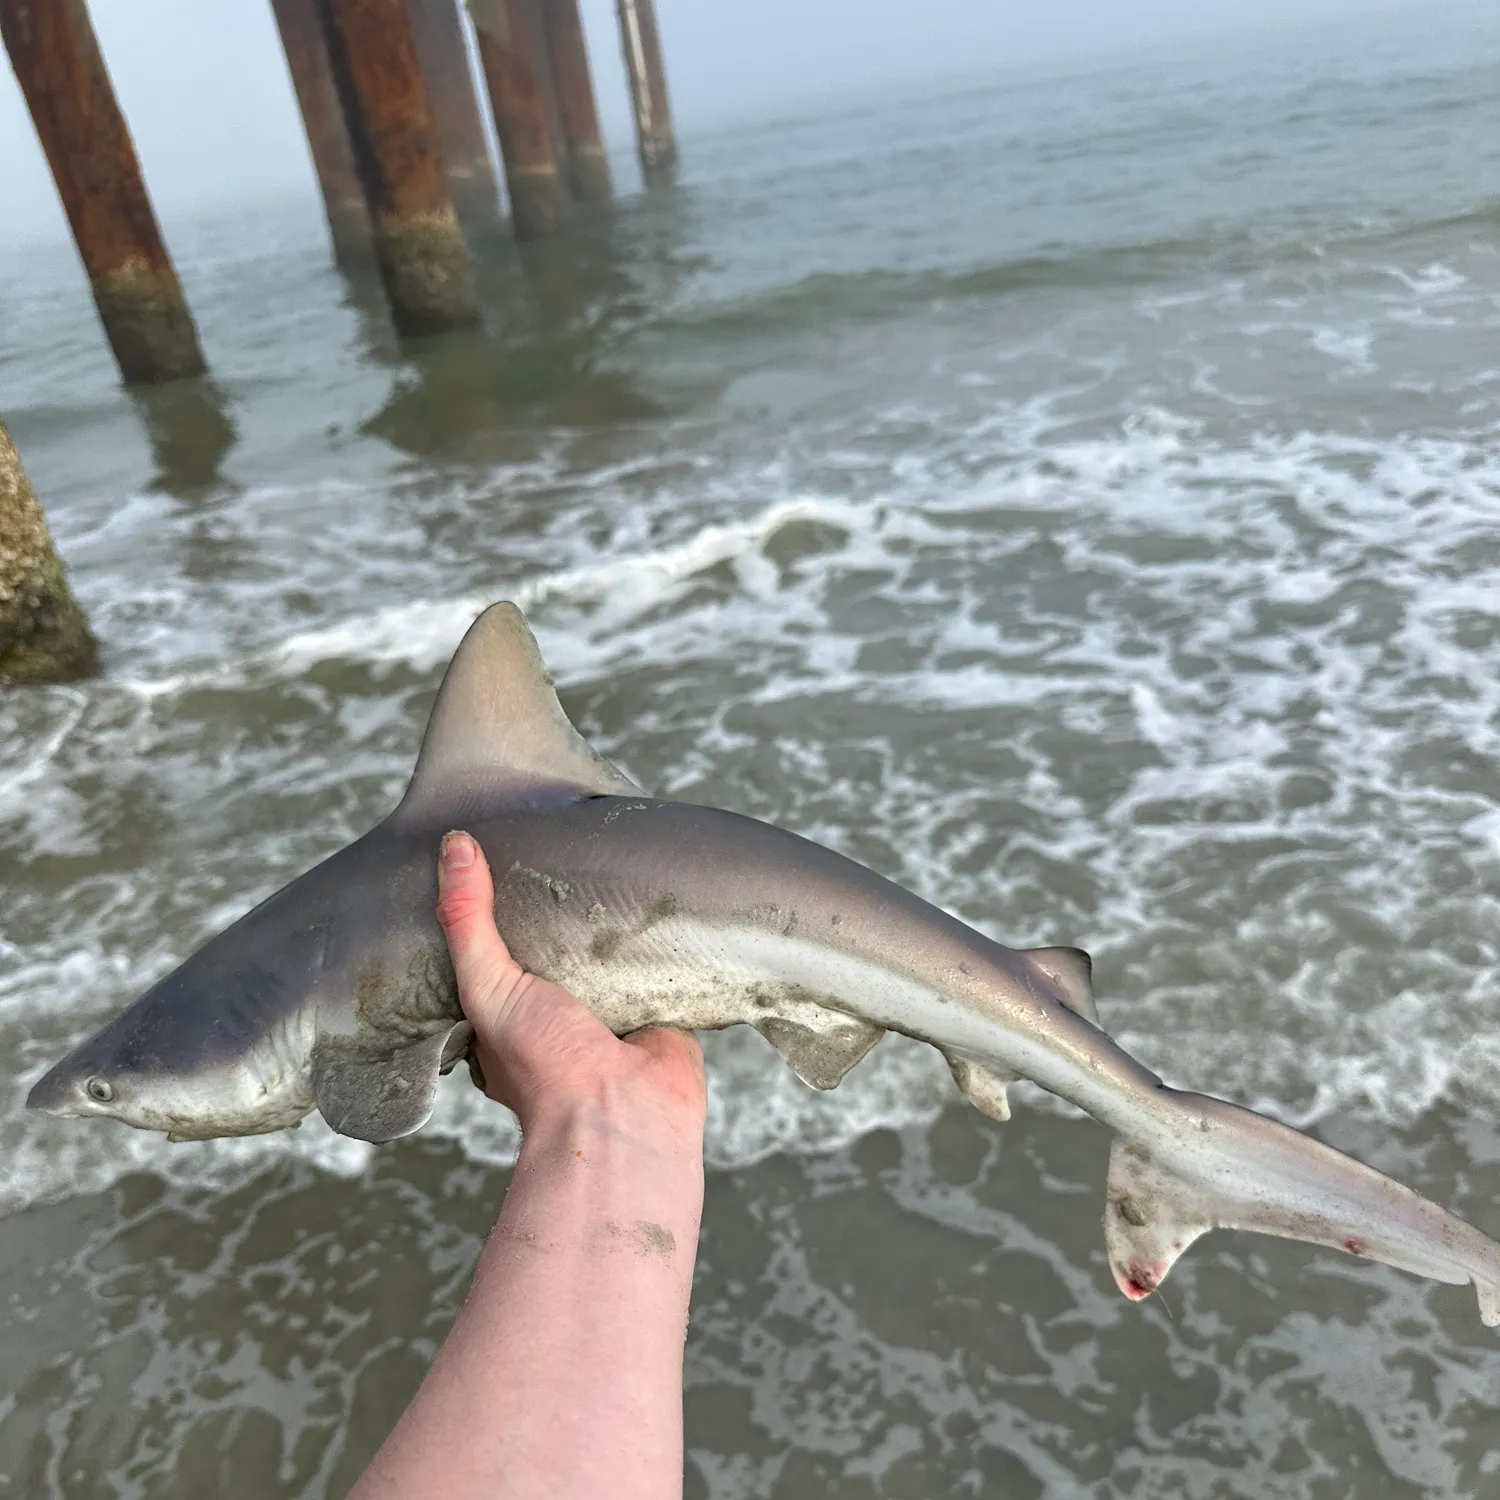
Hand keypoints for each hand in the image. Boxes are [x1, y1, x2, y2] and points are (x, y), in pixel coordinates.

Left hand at [435, 830, 706, 1141]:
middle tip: (572, 847)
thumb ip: (469, 921)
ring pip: (615, 951)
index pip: (501, 949)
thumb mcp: (488, 985)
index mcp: (512, 1012)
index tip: (506, 854)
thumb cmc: (545, 1066)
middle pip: (563, 944)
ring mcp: (616, 1010)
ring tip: (623, 859)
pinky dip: (669, 938)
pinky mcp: (664, 1006)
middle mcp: (563, 1011)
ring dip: (621, 920)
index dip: (502, 907)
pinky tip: (669, 896)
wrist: (624, 1111)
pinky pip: (667, 962)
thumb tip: (454, 845)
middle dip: (567, 907)